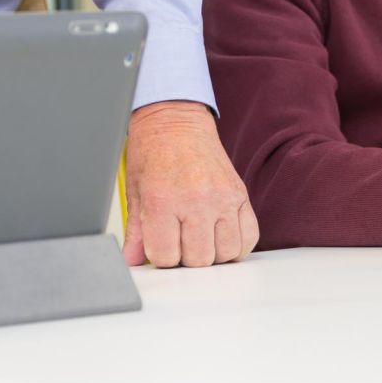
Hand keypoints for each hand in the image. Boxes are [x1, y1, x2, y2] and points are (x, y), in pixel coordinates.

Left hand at [121, 100, 258, 267]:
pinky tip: (220, 235)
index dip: (160, 255)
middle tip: (178, 238)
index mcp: (163, 200)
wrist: (175, 121)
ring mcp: (222, 197)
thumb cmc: (153, 151)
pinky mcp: (240, 194)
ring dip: (211, 252)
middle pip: (198, 260)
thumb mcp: (136, 192)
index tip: (159, 243)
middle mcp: (196, 200)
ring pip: (225, 253)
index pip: (165, 257)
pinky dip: (236, 245)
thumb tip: (133, 260)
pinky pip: (248, 236)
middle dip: (185, 256)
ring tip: (199, 237)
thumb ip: (137, 232)